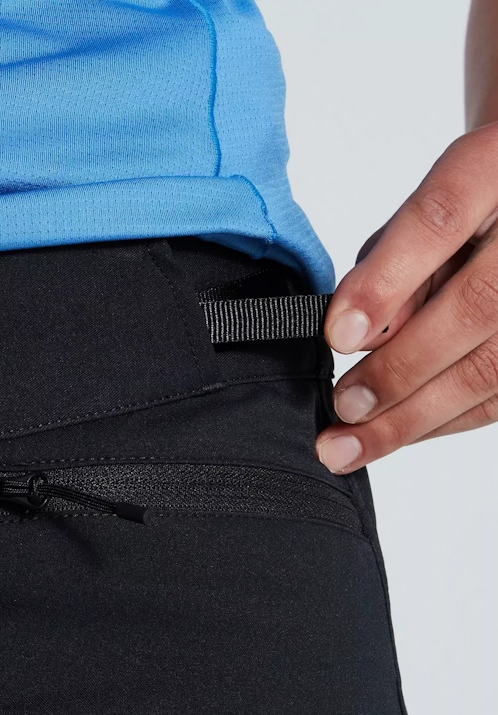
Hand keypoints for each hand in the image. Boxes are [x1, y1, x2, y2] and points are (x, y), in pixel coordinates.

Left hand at [315, 122, 497, 473]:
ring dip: (418, 415)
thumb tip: (362, 332)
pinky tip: (400, 433)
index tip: (337, 335)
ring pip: (496, 365)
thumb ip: (394, 255)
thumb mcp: (430, 203)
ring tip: (352, 444)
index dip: (386, 281)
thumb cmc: (476, 196)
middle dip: (401, 368)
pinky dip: (448, 419)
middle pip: (477, 307)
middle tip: (343, 405)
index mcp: (493, 164)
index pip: (439, 218)